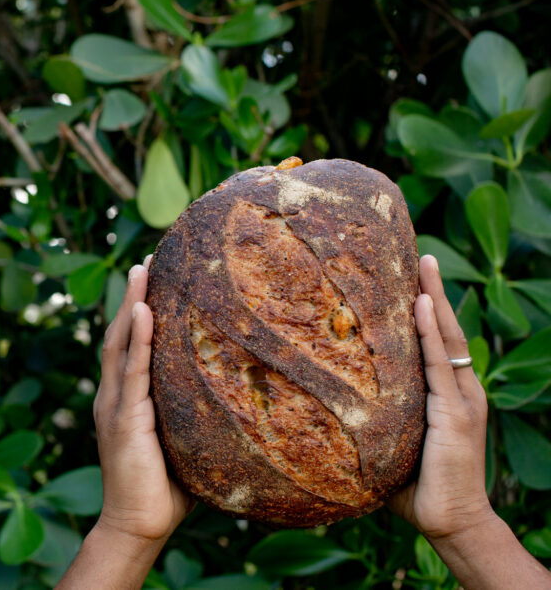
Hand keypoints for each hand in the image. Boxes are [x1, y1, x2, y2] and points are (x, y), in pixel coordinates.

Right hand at [93, 256, 191, 542]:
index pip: (131, 345)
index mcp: (127, 400)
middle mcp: (115, 395)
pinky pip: (131, 370)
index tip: (155, 279)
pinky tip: (143, 312)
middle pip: (121, 334)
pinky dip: (136, 338)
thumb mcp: (185, 441)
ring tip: (142, 271)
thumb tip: (245, 396)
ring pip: (121, 343)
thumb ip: (199, 415)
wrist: (139, 524)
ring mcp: (115, 405)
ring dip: (130, 304)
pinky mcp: (123, 418)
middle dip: (132, 296)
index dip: (139, 311)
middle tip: (148, 260)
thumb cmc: (167, 490)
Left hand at [388, 255, 493, 539]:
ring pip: (446, 338)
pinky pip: (441, 364)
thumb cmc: (414, 490)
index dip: (423, 311)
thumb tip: (317, 407)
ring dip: (434, 298)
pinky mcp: (455, 413)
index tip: (406, 278)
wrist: (449, 522)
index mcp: (443, 396)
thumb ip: (365, 421)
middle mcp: (457, 390)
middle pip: (444, 329)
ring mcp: (460, 399)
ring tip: (423, 263)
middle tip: (417, 254)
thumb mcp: (388, 444)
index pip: (434, 342)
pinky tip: (423, 304)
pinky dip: (432, 332)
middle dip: (431, 291)